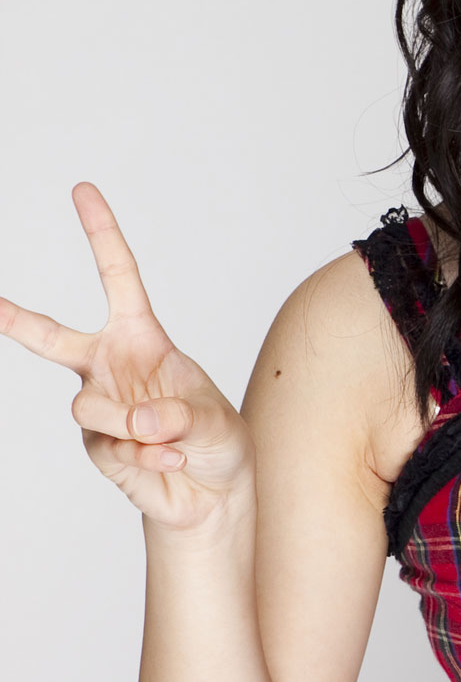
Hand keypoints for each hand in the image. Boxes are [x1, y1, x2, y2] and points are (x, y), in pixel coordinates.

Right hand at [0, 183, 254, 533]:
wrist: (213, 490)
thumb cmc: (219, 439)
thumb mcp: (216, 420)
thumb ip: (181, 416)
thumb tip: (138, 418)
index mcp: (143, 337)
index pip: (118, 278)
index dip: (101, 235)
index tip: (82, 191)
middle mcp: (111, 366)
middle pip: (52, 336)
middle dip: (16, 320)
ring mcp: (98, 406)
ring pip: (88, 405)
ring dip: (134, 425)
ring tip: (170, 440)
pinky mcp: (96, 445)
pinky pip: (110, 444)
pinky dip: (146, 455)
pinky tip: (168, 460)